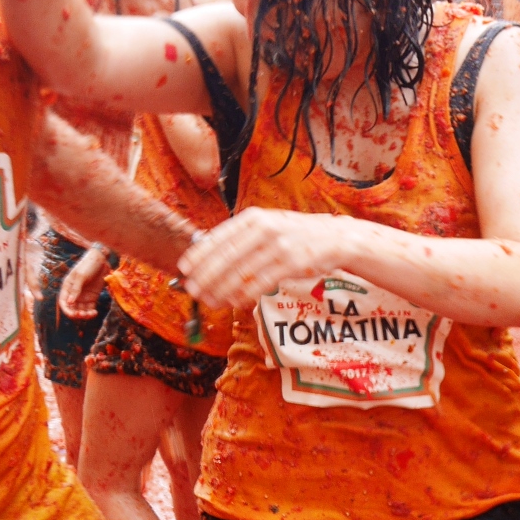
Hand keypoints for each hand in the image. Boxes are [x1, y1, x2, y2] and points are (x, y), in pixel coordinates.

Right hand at [58, 246, 111, 319]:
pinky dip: (91, 312)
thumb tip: (70, 303)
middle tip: (84, 314)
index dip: (67, 310)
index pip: (63, 303)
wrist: (101, 259)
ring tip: (92, 313)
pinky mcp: (92, 297)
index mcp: (67, 288)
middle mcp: (73, 294)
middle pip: (72, 309)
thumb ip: (76, 289)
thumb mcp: (81, 276)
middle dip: (77, 314)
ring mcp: (83, 296)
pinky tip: (95, 312)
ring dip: (85, 315)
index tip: (74, 314)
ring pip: (81, 310)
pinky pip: (90, 308)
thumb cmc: (88, 264)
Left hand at [179, 208, 352, 310]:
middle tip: (192, 291)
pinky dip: (245, 294)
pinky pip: (262, 283)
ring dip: (222, 289)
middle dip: (206, 276)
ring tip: (209, 300)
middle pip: (227, 256)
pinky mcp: (293, 263)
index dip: (200, 254)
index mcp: (254, 218)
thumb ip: (241, 237)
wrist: (335, 237)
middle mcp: (265, 229)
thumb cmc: (295, 235)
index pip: (219, 236)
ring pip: (242, 272)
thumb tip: (206, 254)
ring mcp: (280, 245)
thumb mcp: (267, 226)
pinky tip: (234, 302)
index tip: (185, 269)